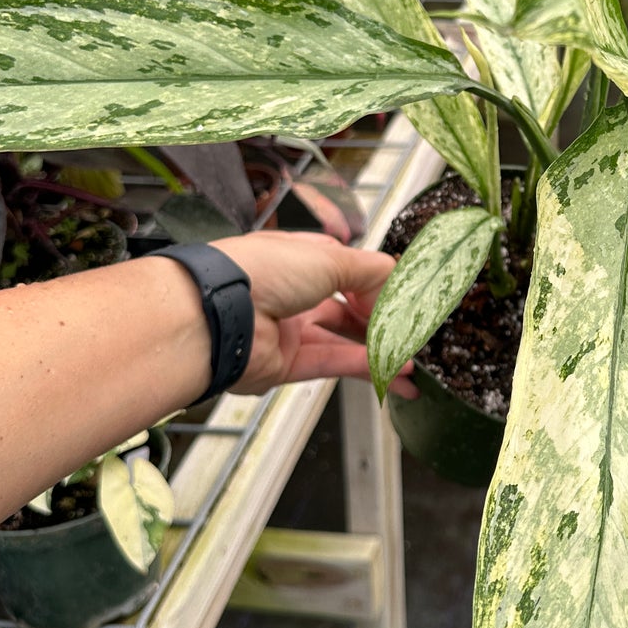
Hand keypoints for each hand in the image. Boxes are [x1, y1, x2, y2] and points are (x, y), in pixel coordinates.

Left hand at [210, 232, 419, 397]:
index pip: (349, 270)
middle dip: (382, 321)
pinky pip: (332, 362)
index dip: (378, 283)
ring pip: (343, 340)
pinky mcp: (285, 363)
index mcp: (300, 259)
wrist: (214, 315)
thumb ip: (371, 271)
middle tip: (413, 332)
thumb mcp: (330, 258)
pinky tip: (393, 369)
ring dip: (379, 350)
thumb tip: (396, 283)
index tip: (405, 296)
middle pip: (348, 308)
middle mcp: (293, 293)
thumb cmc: (258, 272)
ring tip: (412, 360)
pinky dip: (364, 365)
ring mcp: (289, 329)